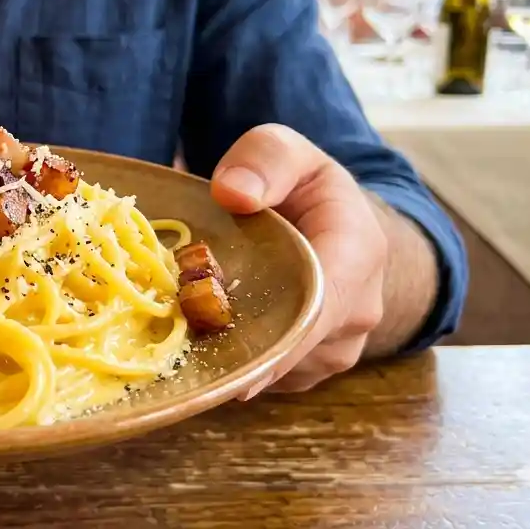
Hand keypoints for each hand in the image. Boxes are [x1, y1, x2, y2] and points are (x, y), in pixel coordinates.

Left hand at [208, 124, 386, 397]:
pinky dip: (234, 362)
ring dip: (228, 355)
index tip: (223, 356)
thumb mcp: (289, 151)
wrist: (340, 227)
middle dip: (232, 348)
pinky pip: (269, 378)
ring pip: (275, 369)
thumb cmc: (307, 188)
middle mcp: (355, 313)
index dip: (273, 338)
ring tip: (183, 328)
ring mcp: (335, 350)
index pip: (320, 309)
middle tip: (172, 342)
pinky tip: (202, 339)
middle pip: (290, 349)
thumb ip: (264, 159)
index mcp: (357, 256)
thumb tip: (231, 192)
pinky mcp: (309, 369)